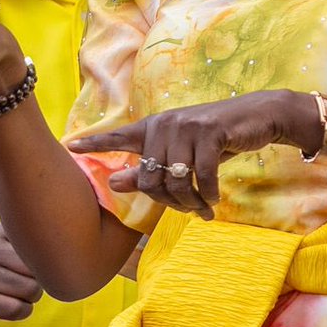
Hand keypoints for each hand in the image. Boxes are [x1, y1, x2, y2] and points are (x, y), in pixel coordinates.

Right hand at [0, 222, 42, 323]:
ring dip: (33, 296)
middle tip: (34, 281)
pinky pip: (15, 310)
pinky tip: (21, 306)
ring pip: (28, 291)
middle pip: (35, 270)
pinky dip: (24, 311)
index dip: (44, 258)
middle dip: (41, 279)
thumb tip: (56, 236)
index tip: (43, 263)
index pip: (35, 246)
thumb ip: (19, 232)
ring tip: (27, 293)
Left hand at [67, 90, 318, 220]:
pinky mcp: (209, 132)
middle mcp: (166, 123)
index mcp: (155, 126)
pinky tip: (213, 201)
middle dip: (168, 202)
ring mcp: (187, 126)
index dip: (95, 143)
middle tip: (188, 210)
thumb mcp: (182, 152)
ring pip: (175, 180)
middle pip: (151, 177)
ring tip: (202, 209)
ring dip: (190, 202)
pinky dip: (208, 194)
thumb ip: (149, 166)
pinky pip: (201, 177)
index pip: (119, 135)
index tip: (70, 147)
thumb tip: (114, 182)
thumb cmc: (216, 138)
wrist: (257, 117)